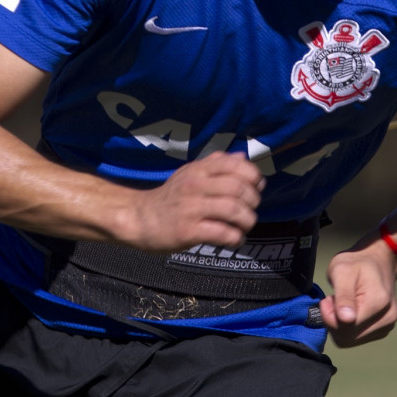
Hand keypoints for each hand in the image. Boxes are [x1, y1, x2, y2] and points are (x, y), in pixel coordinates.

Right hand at [124, 151, 264, 253]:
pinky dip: (236, 238)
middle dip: (253, 202)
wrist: (140, 219)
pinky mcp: (188, 231)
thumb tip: (242, 157)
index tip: (256, 188)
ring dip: (248, 221)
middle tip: (250, 210)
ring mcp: (191, 209)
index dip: (254, 177)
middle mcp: (195, 186)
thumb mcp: (190, 173)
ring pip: (234, 211)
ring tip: (244, 226)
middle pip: (239, 190)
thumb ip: (216, 164)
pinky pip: (222, 233)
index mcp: (199, 169)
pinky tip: (235, 239)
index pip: (236, 166)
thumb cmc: (171, 197)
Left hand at [319, 236, 396, 346]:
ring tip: (343, 303)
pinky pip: (357, 338)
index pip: (345, 328)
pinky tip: (350, 310)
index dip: (330, 316)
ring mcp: (388, 325)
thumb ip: (343, 295)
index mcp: (379, 303)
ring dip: (341, 325)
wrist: (379, 259)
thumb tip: (346, 320)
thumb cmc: (357, 262)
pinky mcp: (384, 329)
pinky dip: (349, 327)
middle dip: (334, 321)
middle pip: (348, 337)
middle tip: (335, 300)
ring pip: (351, 340)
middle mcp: (388, 318)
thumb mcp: (342, 270)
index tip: (329, 298)